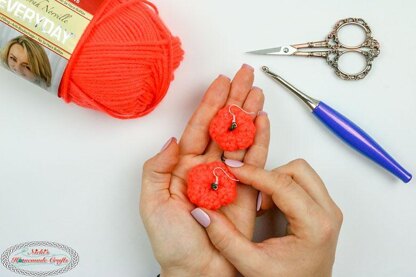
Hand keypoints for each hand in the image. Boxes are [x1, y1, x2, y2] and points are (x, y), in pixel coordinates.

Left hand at [140, 64, 269, 275]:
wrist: (199, 271)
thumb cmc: (173, 243)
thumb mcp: (152, 203)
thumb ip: (157, 168)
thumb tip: (172, 140)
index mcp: (183, 168)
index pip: (198, 127)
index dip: (210, 104)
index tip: (220, 82)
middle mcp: (207, 168)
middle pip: (222, 126)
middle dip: (234, 99)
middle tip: (244, 75)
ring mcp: (228, 177)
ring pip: (241, 137)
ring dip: (249, 113)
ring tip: (256, 91)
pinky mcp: (247, 190)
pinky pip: (255, 160)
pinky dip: (261, 139)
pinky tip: (263, 120)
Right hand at [195, 159, 342, 276]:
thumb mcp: (251, 265)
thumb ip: (225, 239)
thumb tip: (204, 213)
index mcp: (315, 226)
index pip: (283, 184)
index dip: (254, 174)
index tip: (233, 169)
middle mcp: (327, 214)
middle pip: (297, 170)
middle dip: (268, 177)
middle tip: (249, 192)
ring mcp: (329, 210)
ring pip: (302, 173)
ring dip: (277, 181)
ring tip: (262, 204)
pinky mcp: (324, 210)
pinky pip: (304, 183)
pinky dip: (283, 186)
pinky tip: (270, 204)